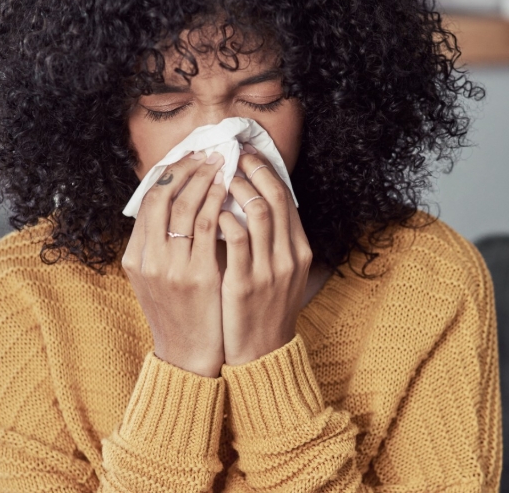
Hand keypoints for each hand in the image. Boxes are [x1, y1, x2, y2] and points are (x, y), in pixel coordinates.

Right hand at [121, 151, 228, 377]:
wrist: (187, 357)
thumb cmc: (179, 314)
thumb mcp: (157, 279)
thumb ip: (160, 246)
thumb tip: (176, 205)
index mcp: (135, 257)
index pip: (147, 201)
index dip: (169, 173)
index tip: (190, 157)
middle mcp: (148, 259)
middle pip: (161, 197)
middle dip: (187, 169)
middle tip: (209, 153)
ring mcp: (170, 268)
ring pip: (184, 207)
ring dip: (204, 179)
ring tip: (222, 163)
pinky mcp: (196, 276)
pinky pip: (206, 227)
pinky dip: (217, 203)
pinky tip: (229, 191)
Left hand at [218, 152, 312, 365]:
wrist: (262, 354)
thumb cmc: (264, 309)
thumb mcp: (280, 273)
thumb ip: (273, 241)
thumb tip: (254, 203)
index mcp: (299, 250)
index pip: (286, 197)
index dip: (266, 170)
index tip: (247, 154)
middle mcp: (289, 256)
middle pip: (276, 196)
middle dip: (252, 169)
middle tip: (230, 155)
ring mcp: (270, 270)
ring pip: (259, 212)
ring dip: (237, 189)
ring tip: (218, 178)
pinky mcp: (245, 284)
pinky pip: (236, 240)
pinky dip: (223, 219)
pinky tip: (209, 213)